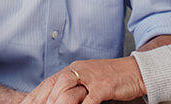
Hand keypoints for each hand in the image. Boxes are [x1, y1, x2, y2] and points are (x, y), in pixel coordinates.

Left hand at [21, 57, 145, 103]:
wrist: (135, 71)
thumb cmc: (111, 78)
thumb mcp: (88, 79)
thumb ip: (73, 86)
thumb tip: (56, 98)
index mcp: (74, 69)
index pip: (49, 82)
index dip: (35, 95)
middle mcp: (80, 71)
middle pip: (54, 85)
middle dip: (41, 101)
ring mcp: (91, 78)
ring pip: (66, 90)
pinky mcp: (104, 87)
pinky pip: (88, 101)